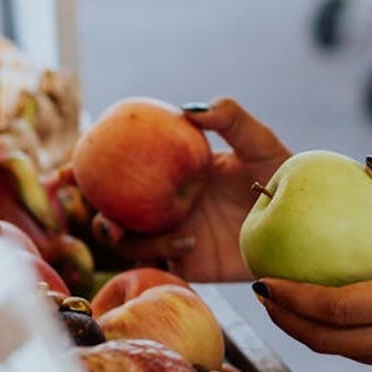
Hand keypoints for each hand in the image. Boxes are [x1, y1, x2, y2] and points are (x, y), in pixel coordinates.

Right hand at [94, 98, 290, 281]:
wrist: (302, 224)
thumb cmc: (284, 176)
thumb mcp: (260, 144)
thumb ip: (231, 120)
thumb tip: (189, 107)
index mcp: (171, 171)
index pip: (122, 167)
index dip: (90, 168)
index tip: (69, 167)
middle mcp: (166, 205)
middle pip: (112, 211)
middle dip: (90, 211)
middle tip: (88, 203)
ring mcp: (174, 235)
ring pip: (129, 242)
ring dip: (125, 235)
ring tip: (131, 225)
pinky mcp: (189, 264)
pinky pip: (160, 264)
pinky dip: (162, 252)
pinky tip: (189, 239)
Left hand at [253, 165, 371, 371]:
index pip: (339, 308)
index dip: (293, 297)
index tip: (263, 280)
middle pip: (331, 341)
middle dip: (288, 321)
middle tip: (262, 296)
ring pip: (350, 355)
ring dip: (314, 334)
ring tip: (290, 307)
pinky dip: (349, 340)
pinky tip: (343, 318)